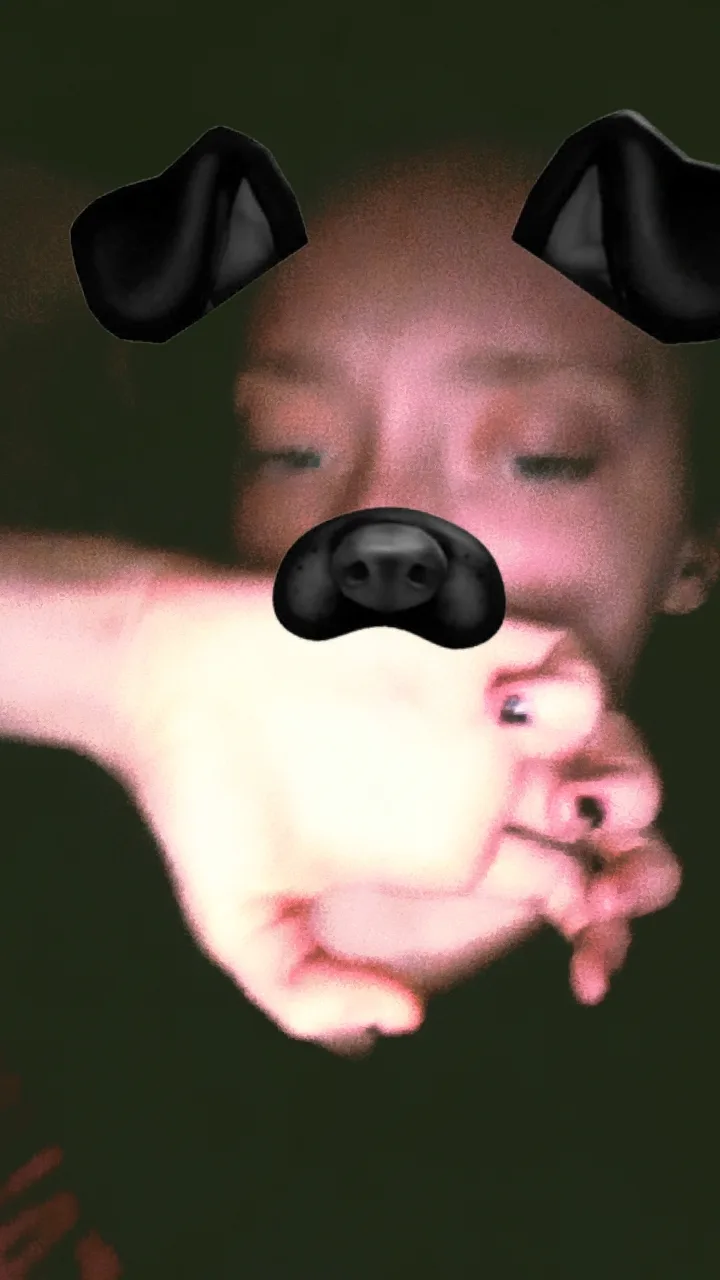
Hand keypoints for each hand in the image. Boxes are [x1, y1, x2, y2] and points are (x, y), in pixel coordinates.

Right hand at [109, 572, 606, 1046]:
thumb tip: (402, 1023)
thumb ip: (308, 994)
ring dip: (612, 756)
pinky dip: (566, 685)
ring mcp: (463, 708)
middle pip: (594, 805)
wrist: (162, 683)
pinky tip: (515, 714)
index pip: (551, 879)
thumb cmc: (199, 802)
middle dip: (629, 832)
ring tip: (568, 782)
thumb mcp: (240, 928)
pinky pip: (552, 653)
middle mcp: (465, 776)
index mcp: (438, 845)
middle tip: (604, 849)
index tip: (588, 932)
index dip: (590, 909)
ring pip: (593, 729)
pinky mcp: (450, 643)